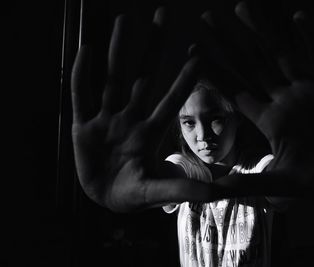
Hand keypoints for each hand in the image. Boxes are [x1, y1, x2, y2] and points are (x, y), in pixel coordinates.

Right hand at [71, 9, 212, 211]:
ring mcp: (106, 120)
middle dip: (152, 48)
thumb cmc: (134, 195)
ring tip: (124, 20)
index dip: (184, 78)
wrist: (105, 199)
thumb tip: (217, 193)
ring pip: (112, 79)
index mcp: (150, 133)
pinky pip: (81, 96)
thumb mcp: (158, 191)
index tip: (198, 53)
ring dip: (117, 50)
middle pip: (142, 77)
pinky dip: (81, 75)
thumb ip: (183, 190)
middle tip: (162, 15)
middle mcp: (130, 119)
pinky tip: (85, 50)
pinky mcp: (83, 126)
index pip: (170, 99)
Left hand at [198, 2, 313, 198]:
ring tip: (241, 7)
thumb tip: (213, 192)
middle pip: (251, 65)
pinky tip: (299, 18)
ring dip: (263, 32)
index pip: (235, 89)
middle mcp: (285, 101)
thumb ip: (247, 185)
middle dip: (230, 43)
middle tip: (207, 18)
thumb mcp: (278, 184)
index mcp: (269, 120)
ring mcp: (310, 92)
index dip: (215, 71)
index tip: (193, 50)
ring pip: (283, 55)